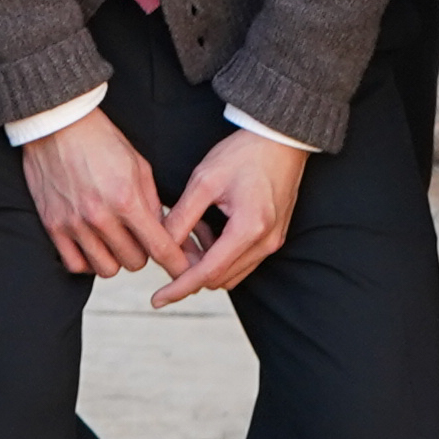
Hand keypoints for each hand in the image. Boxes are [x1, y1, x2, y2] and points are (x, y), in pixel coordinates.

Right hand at [18, 106, 175, 280]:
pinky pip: (76, 265)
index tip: (184, 271)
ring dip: (116, 258)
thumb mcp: (138, 165)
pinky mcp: (53, 226)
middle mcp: (100, 216)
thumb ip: (152, 202)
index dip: (176, 264)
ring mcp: (74, 223)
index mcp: (126, 199)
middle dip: (143, 252)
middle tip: (139, 237)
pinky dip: (88, 261)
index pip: (159, 247)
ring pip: (106, 269)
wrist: (57, 124)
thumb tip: (163, 232)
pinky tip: (93, 245)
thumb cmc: (100, 140)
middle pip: (134, 262)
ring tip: (115, 240)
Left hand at [145, 126, 309, 307]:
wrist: (281, 139)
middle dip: (190, 267)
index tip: (157, 299)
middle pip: (218, 278)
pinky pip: (242, 260)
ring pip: (230, 272)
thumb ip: (182, 217)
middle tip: (173, 238)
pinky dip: (220, 253)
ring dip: (205, 260)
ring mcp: (273, 242)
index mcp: (248, 229)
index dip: (179, 287)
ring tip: (191, 227)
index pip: (207, 273)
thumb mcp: (204, 181)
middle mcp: (265, 243)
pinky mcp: (274, 237)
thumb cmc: (243, 154)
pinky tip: (209, 226)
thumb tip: (161, 245)